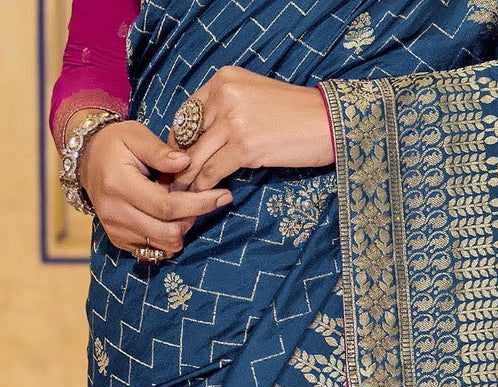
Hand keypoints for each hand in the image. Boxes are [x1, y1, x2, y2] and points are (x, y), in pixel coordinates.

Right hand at [76, 120, 232, 258]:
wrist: (86, 158)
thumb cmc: (116, 143)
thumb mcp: (136, 135)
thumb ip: (162, 151)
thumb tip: (187, 163)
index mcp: (119, 184)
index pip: (167, 206)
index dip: (198, 204)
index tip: (222, 196)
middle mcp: (115, 212)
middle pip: (168, 232)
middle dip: (191, 219)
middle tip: (199, 201)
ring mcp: (115, 230)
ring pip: (163, 246)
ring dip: (181, 230)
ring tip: (181, 207)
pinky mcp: (119, 240)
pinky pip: (153, 251)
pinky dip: (167, 238)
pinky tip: (167, 218)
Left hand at [167, 68, 332, 191]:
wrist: (327, 121)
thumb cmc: (295, 113)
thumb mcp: (254, 96)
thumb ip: (227, 107)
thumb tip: (204, 135)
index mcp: (223, 79)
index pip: (188, 112)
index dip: (177, 139)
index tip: (175, 157)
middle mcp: (224, 95)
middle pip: (188, 134)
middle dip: (177, 161)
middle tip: (170, 180)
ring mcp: (233, 121)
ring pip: (197, 155)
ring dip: (187, 178)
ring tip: (181, 193)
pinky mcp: (245, 146)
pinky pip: (214, 169)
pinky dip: (205, 185)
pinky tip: (203, 194)